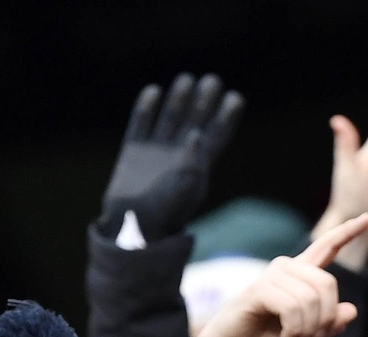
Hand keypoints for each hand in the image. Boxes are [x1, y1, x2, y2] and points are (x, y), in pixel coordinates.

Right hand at [101, 74, 244, 241]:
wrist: (132, 226)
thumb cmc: (164, 213)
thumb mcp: (185, 189)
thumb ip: (193, 161)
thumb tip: (196, 133)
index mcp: (198, 164)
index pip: (216, 134)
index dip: (226, 117)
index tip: (235, 98)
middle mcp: (179, 153)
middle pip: (196, 120)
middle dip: (204, 100)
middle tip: (212, 81)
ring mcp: (155, 149)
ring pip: (170, 117)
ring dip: (179, 98)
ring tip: (187, 79)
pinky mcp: (133, 150)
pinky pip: (141, 123)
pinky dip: (146, 107)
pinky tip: (153, 91)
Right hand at [187, 215, 367, 336]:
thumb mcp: (306, 334)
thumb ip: (329, 324)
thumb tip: (350, 310)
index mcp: (301, 274)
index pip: (327, 247)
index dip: (347, 233)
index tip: (367, 218)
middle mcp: (288, 268)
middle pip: (328, 284)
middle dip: (325, 319)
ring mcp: (273, 276)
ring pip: (311, 300)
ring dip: (307, 329)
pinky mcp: (259, 289)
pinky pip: (293, 308)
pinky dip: (294, 330)